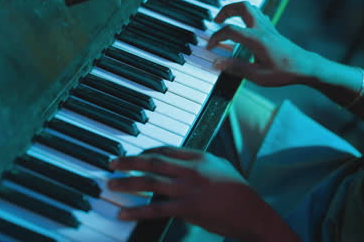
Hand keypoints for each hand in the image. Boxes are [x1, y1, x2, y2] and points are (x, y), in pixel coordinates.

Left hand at [107, 147, 283, 241]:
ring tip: (111, 185)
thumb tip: (181, 162)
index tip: (133, 156)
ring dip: (127, 183)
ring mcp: (188, 188)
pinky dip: (137, 211)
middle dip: (129, 162)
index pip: (166, 149)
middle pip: (153, 161)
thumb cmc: (239, 191)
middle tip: (112, 164)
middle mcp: (191, 169)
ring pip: (150, 182)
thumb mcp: (221, 167)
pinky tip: (123, 213)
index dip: (145, 151)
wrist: (252, 212)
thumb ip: (200, 162)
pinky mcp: (187, 208)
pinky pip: (156, 209)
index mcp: (200, 157)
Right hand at [207, 1, 320, 86]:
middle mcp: (261, 29)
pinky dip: (246, 15)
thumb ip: (236, 68)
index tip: (210, 47)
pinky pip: (257, 14)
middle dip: (225, 11)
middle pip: (241, 6)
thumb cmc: (285, 72)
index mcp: (256, 39)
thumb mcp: (258, 76)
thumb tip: (218, 64)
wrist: (306, 67)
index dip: (216, 37)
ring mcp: (268, 27)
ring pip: (250, 7)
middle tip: (216, 21)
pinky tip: (244, 26)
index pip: (229, 30)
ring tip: (226, 20)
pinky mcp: (272, 30)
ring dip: (235, 10)